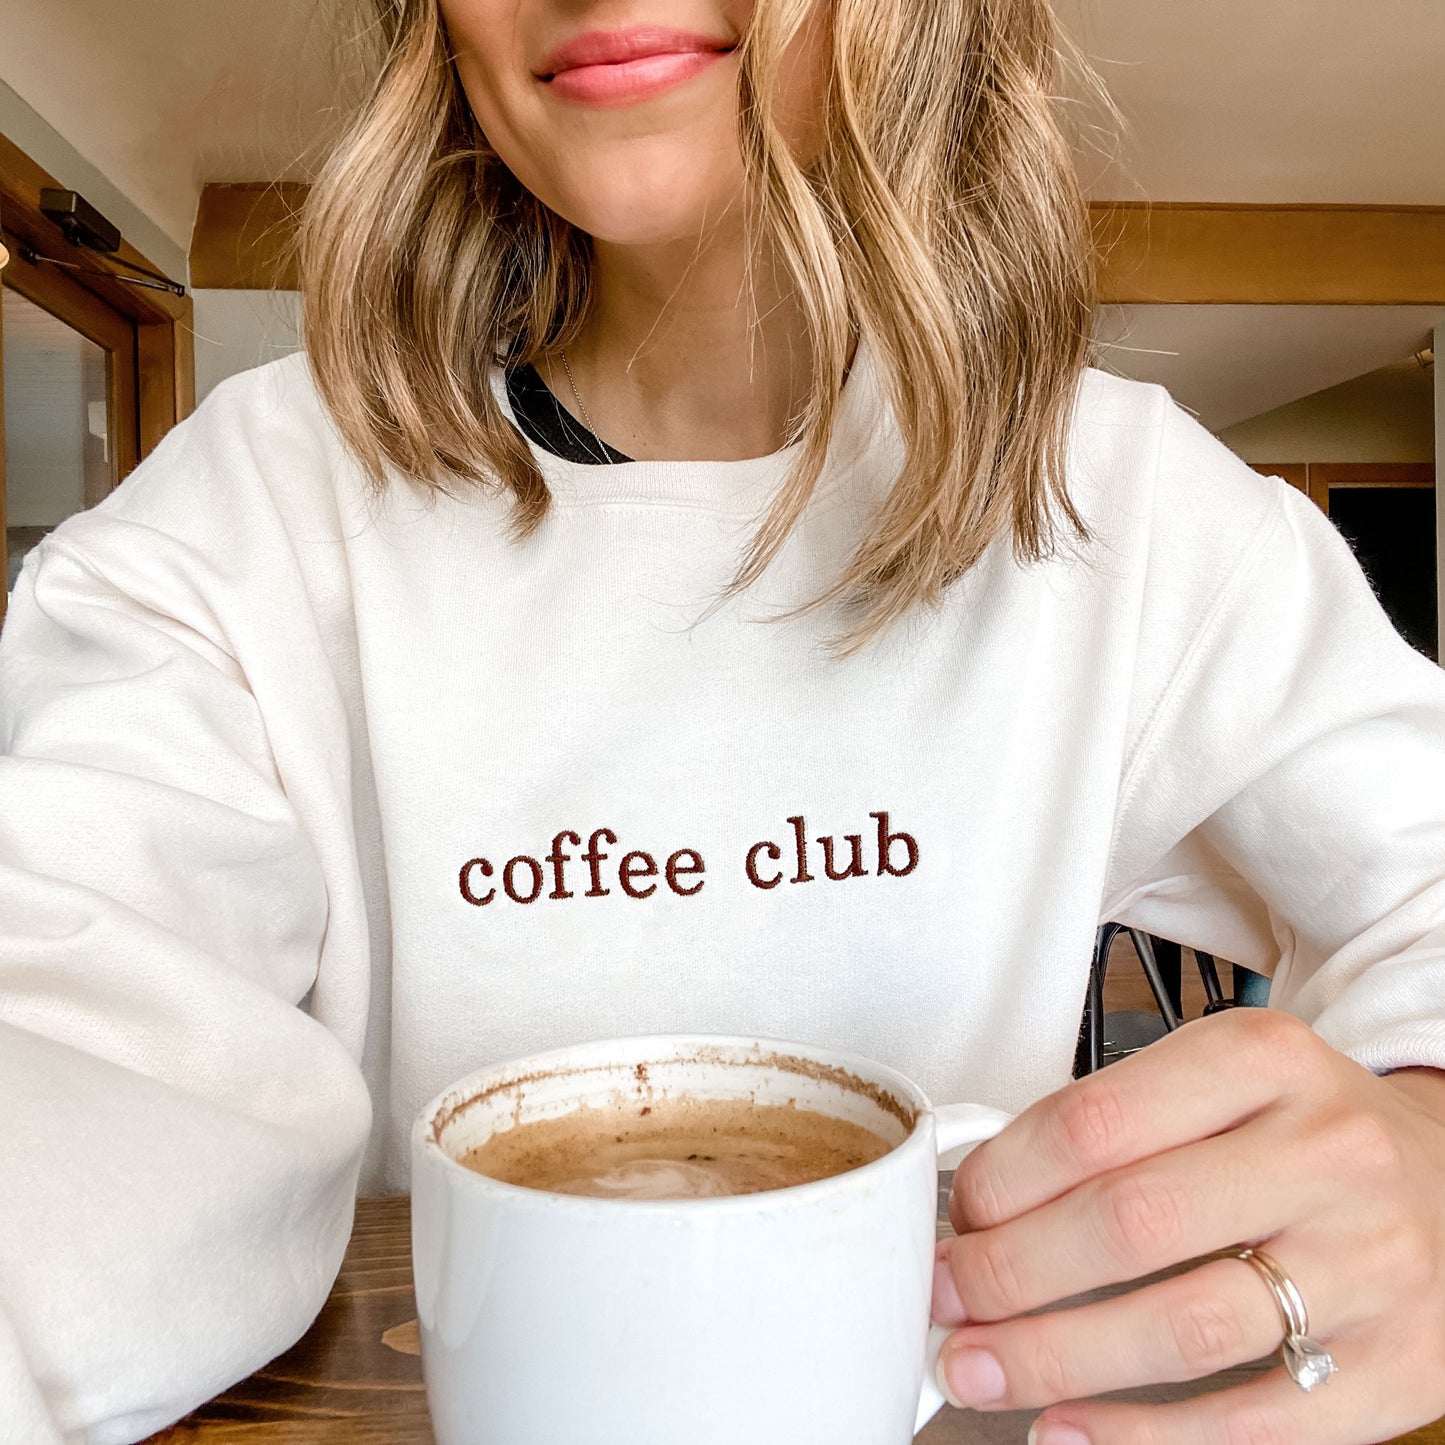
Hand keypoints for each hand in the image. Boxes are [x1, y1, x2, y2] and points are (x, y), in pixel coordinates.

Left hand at [931, 1008, 1444, 1442]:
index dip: (1005, 1179)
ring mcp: (1367, 1264)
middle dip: (1010, 1272)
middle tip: (946, 1297)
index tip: (957, 1215)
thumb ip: (1121, 1123)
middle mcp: (1322, 1154)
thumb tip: (988, 1205)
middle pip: (1130, 1222)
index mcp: (1263, 1061)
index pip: (1098, 1120)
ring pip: (1184, 1324)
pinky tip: (1069, 1428)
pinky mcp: (1397, 1367)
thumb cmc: (1309, 1130)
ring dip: (1057, 1357)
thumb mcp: (1226, 1079)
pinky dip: (1145, 1435)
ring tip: (979, 1368)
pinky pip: (1255, 1420)